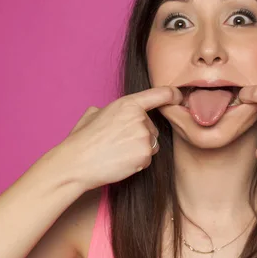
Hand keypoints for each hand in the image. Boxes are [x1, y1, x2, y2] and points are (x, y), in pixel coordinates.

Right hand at [48, 86, 181, 190]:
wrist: (76, 163)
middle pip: (152, 128)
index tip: (179, 96)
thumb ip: (108, 110)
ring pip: (151, 144)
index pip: (159, 94)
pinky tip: (120, 161)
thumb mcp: (93, 114)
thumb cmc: (81, 140)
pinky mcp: (145, 155)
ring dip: (139, 149)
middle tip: (117, 142)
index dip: (173, 94)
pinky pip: (147, 159)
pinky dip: (137, 162)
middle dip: (141, 135)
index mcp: (127, 104)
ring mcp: (144, 137)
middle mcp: (140, 118)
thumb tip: (104, 112)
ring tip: (117, 152)